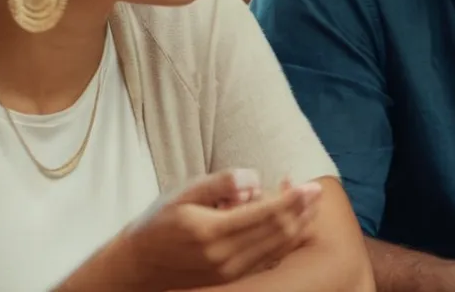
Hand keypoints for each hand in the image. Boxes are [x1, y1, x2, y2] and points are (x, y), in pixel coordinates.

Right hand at [113, 169, 322, 289]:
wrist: (138, 265)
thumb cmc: (160, 222)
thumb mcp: (184, 193)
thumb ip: (220, 183)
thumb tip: (253, 178)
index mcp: (213, 232)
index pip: (265, 214)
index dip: (293, 199)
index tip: (311, 185)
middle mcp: (225, 256)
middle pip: (278, 231)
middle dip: (302, 209)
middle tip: (315, 189)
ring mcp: (230, 271)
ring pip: (277, 246)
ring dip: (298, 223)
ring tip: (309, 202)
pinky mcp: (232, 277)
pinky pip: (269, 257)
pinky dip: (285, 237)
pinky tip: (290, 219)